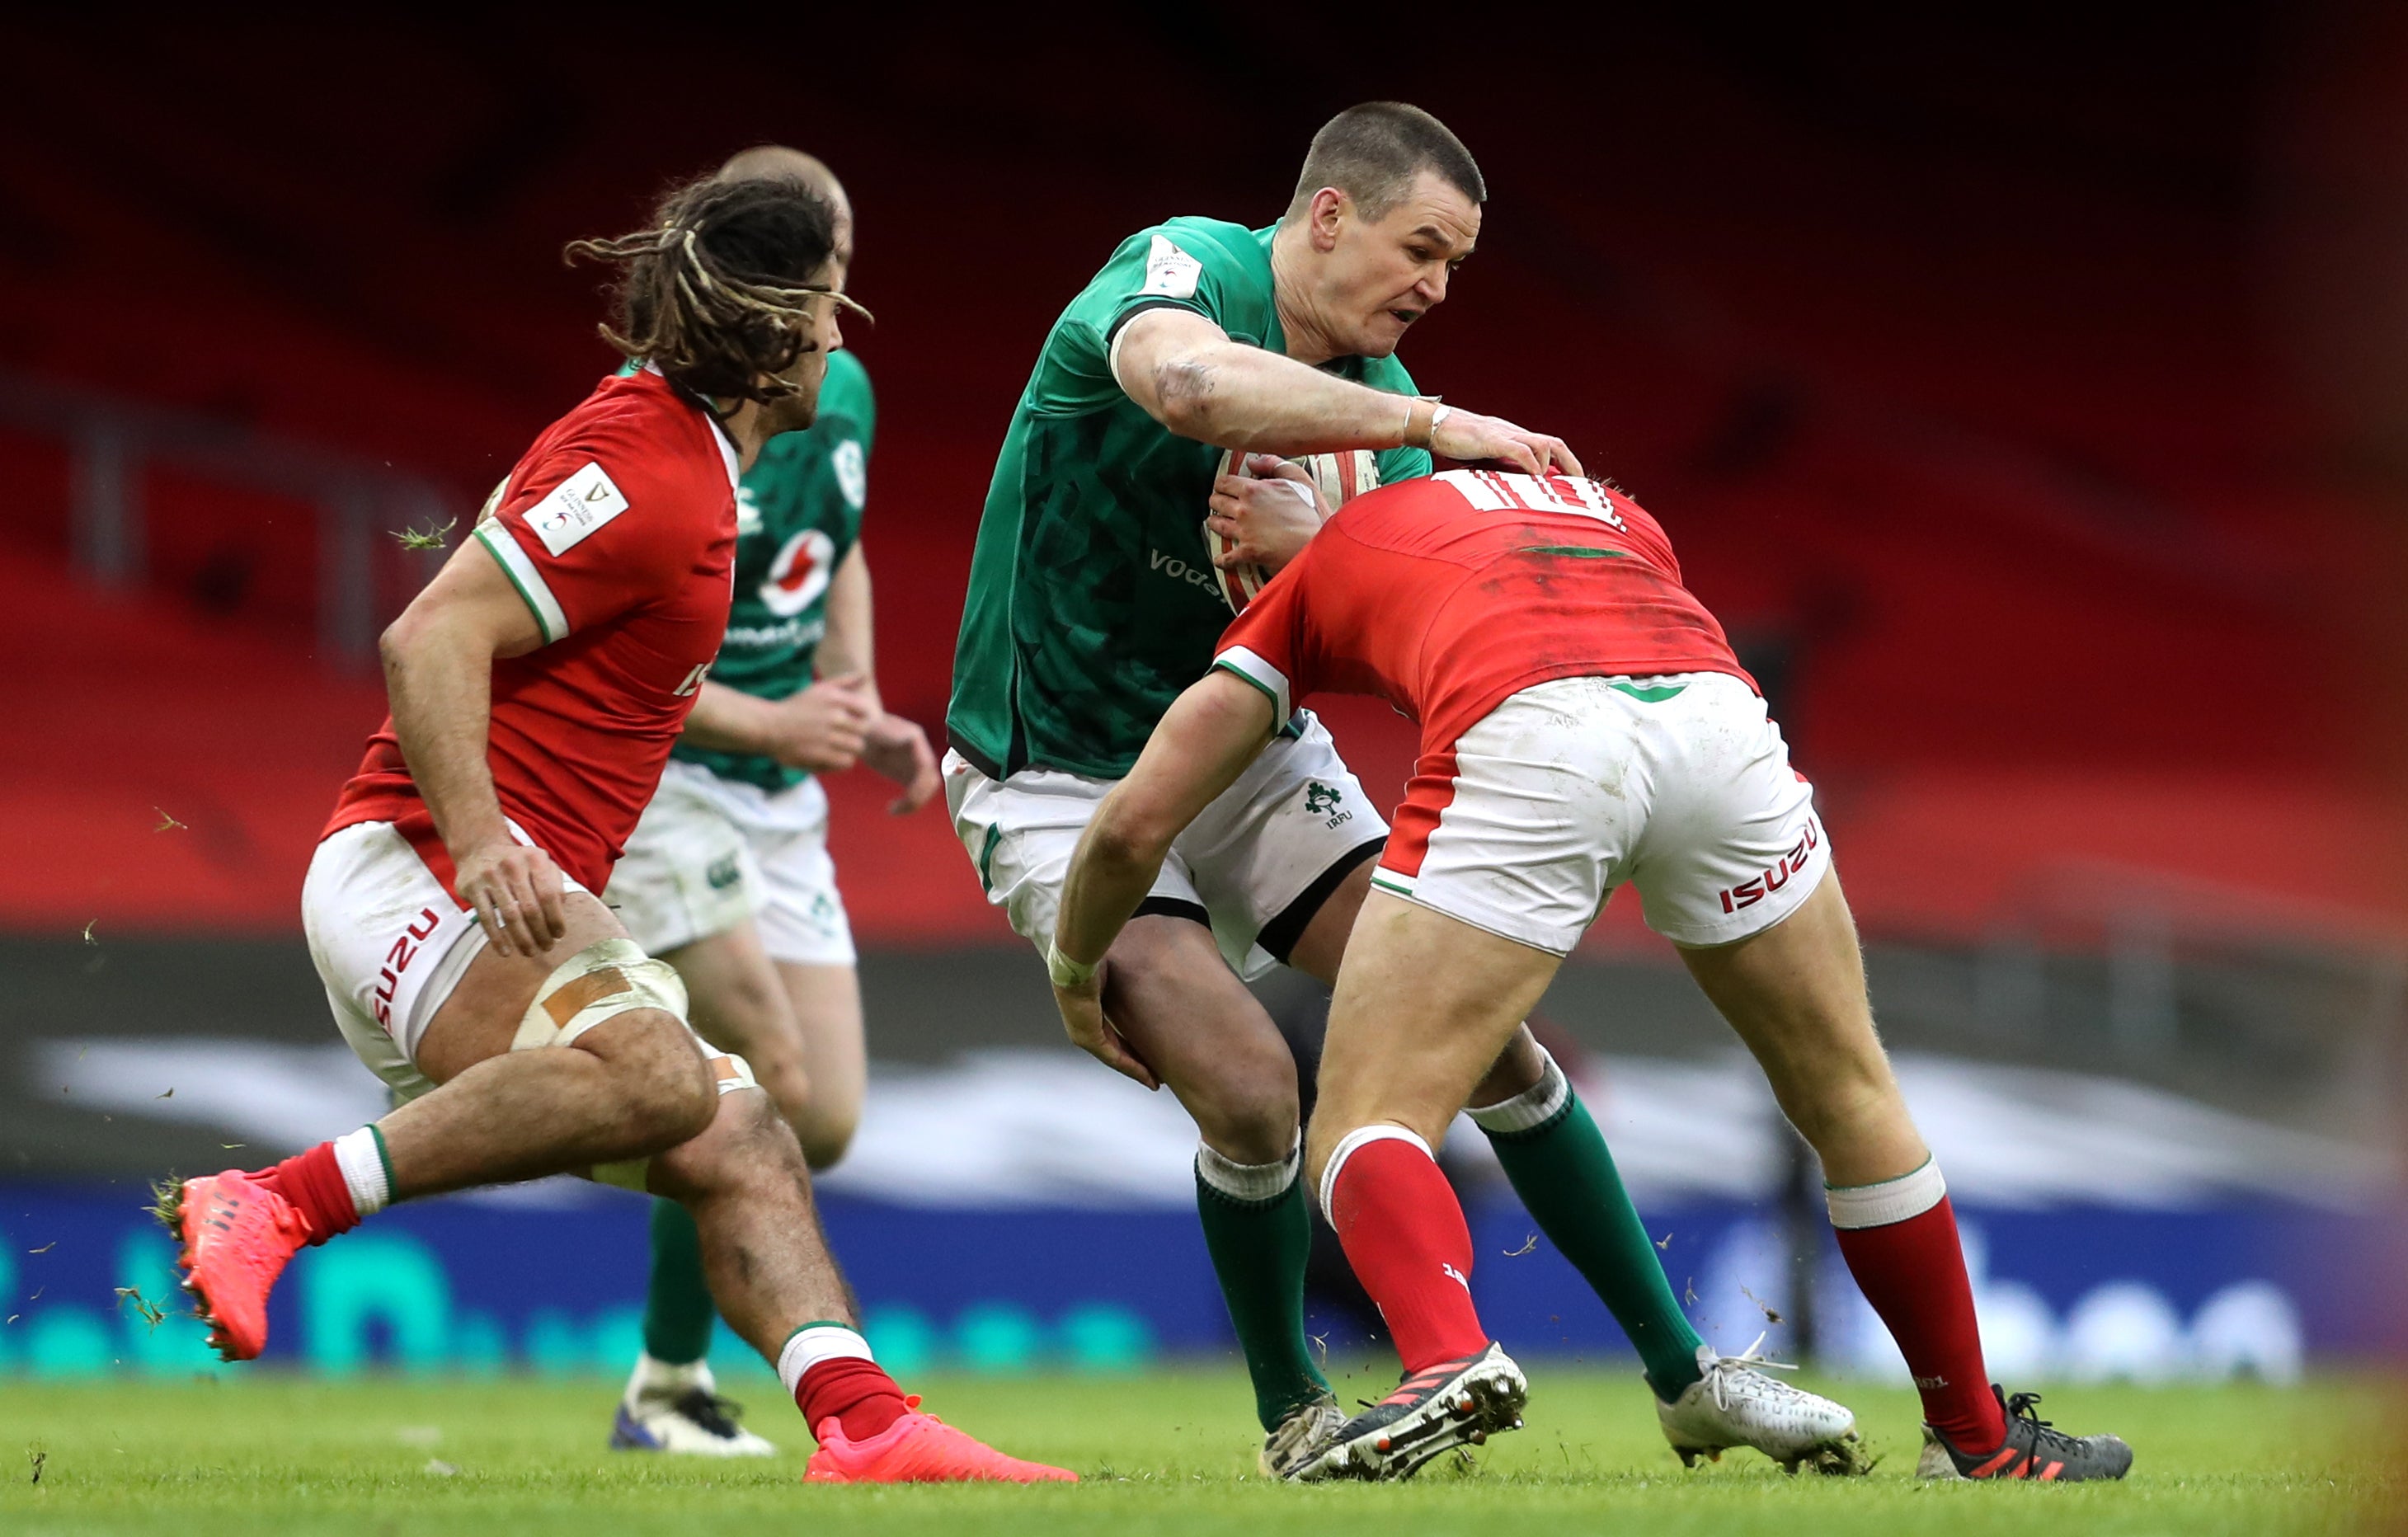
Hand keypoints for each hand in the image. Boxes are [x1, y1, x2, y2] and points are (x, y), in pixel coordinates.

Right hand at [453, 839, 566, 957]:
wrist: (479, 848)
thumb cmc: (517, 864)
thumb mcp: (539, 864)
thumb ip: (554, 885)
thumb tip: (560, 917)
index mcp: (535, 859)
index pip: (550, 894)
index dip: (556, 918)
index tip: (559, 935)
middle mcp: (513, 865)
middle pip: (531, 908)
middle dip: (541, 933)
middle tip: (546, 947)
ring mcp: (491, 876)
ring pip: (510, 915)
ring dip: (522, 939)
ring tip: (530, 952)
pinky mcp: (473, 887)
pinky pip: (487, 918)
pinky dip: (497, 938)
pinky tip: (505, 951)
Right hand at [764, 674, 873, 772]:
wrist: (769, 727)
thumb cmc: (797, 707)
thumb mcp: (819, 689)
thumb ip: (844, 681)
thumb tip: (865, 676)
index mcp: (834, 698)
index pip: (866, 710)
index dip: (861, 717)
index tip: (851, 721)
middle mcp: (833, 716)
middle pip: (864, 730)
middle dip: (856, 733)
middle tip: (844, 735)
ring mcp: (827, 736)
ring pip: (857, 747)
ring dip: (849, 748)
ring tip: (837, 746)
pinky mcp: (821, 755)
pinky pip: (846, 761)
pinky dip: (841, 760)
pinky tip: (831, 756)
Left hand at [862, 713, 939, 814]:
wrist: (858, 728)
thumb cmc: (860, 726)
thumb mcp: (867, 729)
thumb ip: (882, 734)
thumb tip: (893, 739)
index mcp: (914, 737)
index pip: (926, 765)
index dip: (920, 783)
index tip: (906, 796)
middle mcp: (920, 751)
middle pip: (931, 779)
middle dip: (918, 797)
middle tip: (899, 808)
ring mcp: (917, 763)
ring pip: (927, 789)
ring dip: (914, 803)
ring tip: (893, 810)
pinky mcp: (910, 774)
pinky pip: (917, 793)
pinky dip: (908, 804)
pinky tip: (891, 809)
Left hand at [1052, 966, 1160, 1090]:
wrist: (1076, 959)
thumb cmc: (1092, 958)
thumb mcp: (1111, 971)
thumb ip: (1123, 977)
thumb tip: (1143, 966)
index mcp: (1086, 1011)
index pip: (1111, 1033)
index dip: (1131, 1045)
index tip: (1149, 1053)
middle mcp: (1083, 1027)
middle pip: (1115, 1050)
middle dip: (1137, 1062)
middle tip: (1156, 1073)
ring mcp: (1084, 1035)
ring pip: (1116, 1058)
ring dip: (1137, 1070)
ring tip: (1155, 1080)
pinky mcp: (1089, 1038)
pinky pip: (1115, 1058)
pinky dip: (1134, 1068)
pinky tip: (1148, 1075)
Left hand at [1206, 454, 1324, 575]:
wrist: (1317, 543)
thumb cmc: (1311, 512)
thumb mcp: (1299, 479)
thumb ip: (1274, 464)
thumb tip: (1252, 462)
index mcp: (1253, 489)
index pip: (1223, 482)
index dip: (1222, 484)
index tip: (1225, 487)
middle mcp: (1243, 509)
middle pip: (1215, 502)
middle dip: (1216, 501)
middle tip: (1220, 504)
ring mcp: (1243, 532)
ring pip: (1216, 525)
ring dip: (1214, 523)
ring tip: (1216, 523)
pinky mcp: (1248, 553)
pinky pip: (1226, 557)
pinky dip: (1221, 559)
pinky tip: (1219, 559)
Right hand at [1430, 408, 1582, 476]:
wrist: (1433, 424)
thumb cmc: (1456, 442)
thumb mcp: (1483, 457)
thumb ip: (1499, 467)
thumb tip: (1512, 488)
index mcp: (1515, 438)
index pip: (1550, 446)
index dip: (1566, 463)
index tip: (1574, 484)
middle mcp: (1515, 433)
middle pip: (1555, 443)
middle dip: (1571, 465)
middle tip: (1579, 487)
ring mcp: (1505, 435)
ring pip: (1543, 445)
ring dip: (1549, 468)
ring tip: (1547, 488)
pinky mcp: (1493, 440)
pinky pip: (1521, 451)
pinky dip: (1532, 466)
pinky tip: (1533, 480)